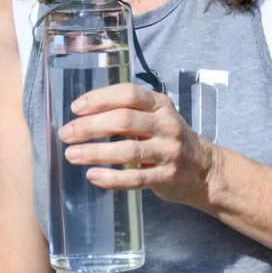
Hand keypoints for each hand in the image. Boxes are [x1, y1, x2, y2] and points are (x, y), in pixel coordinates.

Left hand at [60, 83, 216, 205]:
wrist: (204, 170)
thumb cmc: (168, 139)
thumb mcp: (156, 117)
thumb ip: (128, 112)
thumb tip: (82, 116)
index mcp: (160, 104)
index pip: (128, 94)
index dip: (100, 99)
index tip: (76, 108)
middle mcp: (166, 125)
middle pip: (124, 121)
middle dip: (90, 127)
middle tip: (67, 134)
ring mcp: (169, 151)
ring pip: (127, 150)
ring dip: (95, 152)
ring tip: (71, 155)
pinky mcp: (167, 177)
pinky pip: (135, 179)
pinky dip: (111, 178)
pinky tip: (93, 176)